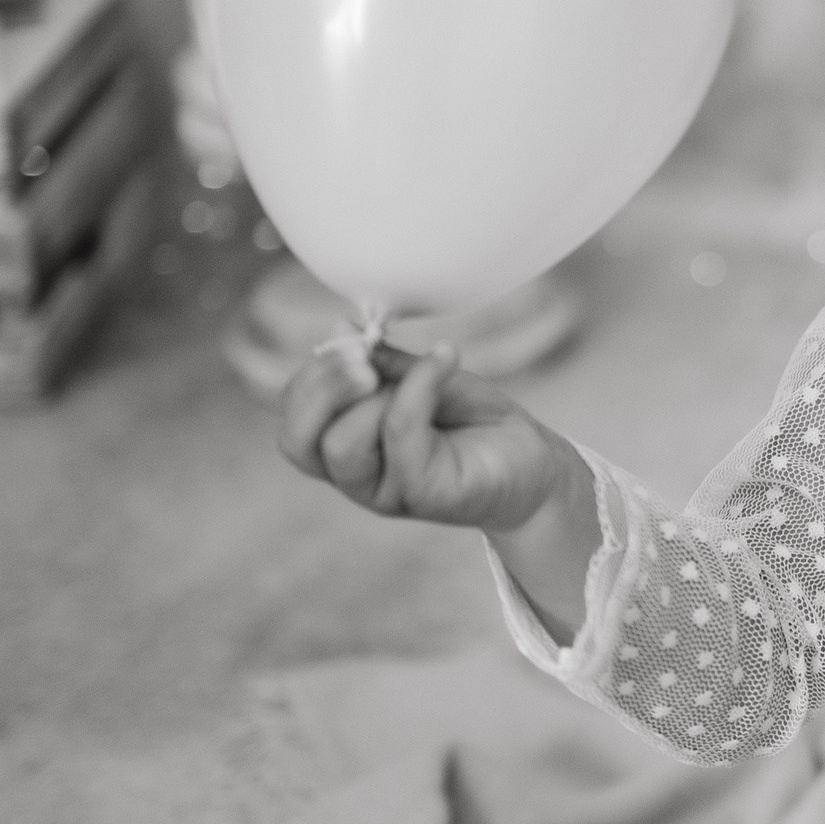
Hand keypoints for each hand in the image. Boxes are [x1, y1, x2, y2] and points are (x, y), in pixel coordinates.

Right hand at [277, 338, 566, 532]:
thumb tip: (340, 328)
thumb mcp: (420, 378)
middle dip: (321, 388)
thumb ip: (381, 363)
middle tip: (362, 357)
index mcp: (346, 446)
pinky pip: (401, 438)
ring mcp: (388, 491)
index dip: (308, 379)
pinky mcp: (425, 495)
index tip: (351, 342)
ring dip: (366, 396)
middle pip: (297, 443)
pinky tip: (446, 358)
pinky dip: (418, 389)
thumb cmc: (472, 420)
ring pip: (340, 448)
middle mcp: (357, 476)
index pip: (293, 421)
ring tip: (407, 369)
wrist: (531, 459)